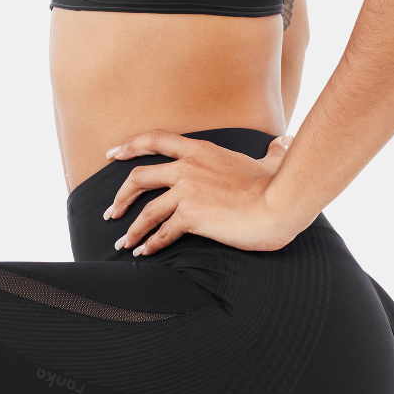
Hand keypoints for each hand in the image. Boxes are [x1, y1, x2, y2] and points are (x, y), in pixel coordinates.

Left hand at [102, 131, 304, 255]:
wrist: (280, 205)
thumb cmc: (278, 185)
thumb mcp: (272, 160)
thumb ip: (272, 150)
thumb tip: (282, 142)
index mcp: (201, 150)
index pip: (156, 140)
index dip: (130, 145)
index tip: (112, 153)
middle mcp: (188, 167)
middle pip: (139, 177)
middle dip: (121, 196)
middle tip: (112, 211)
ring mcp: (187, 191)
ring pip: (146, 211)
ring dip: (132, 229)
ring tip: (124, 243)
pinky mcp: (191, 216)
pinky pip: (162, 233)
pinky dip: (151, 245)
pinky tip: (145, 253)